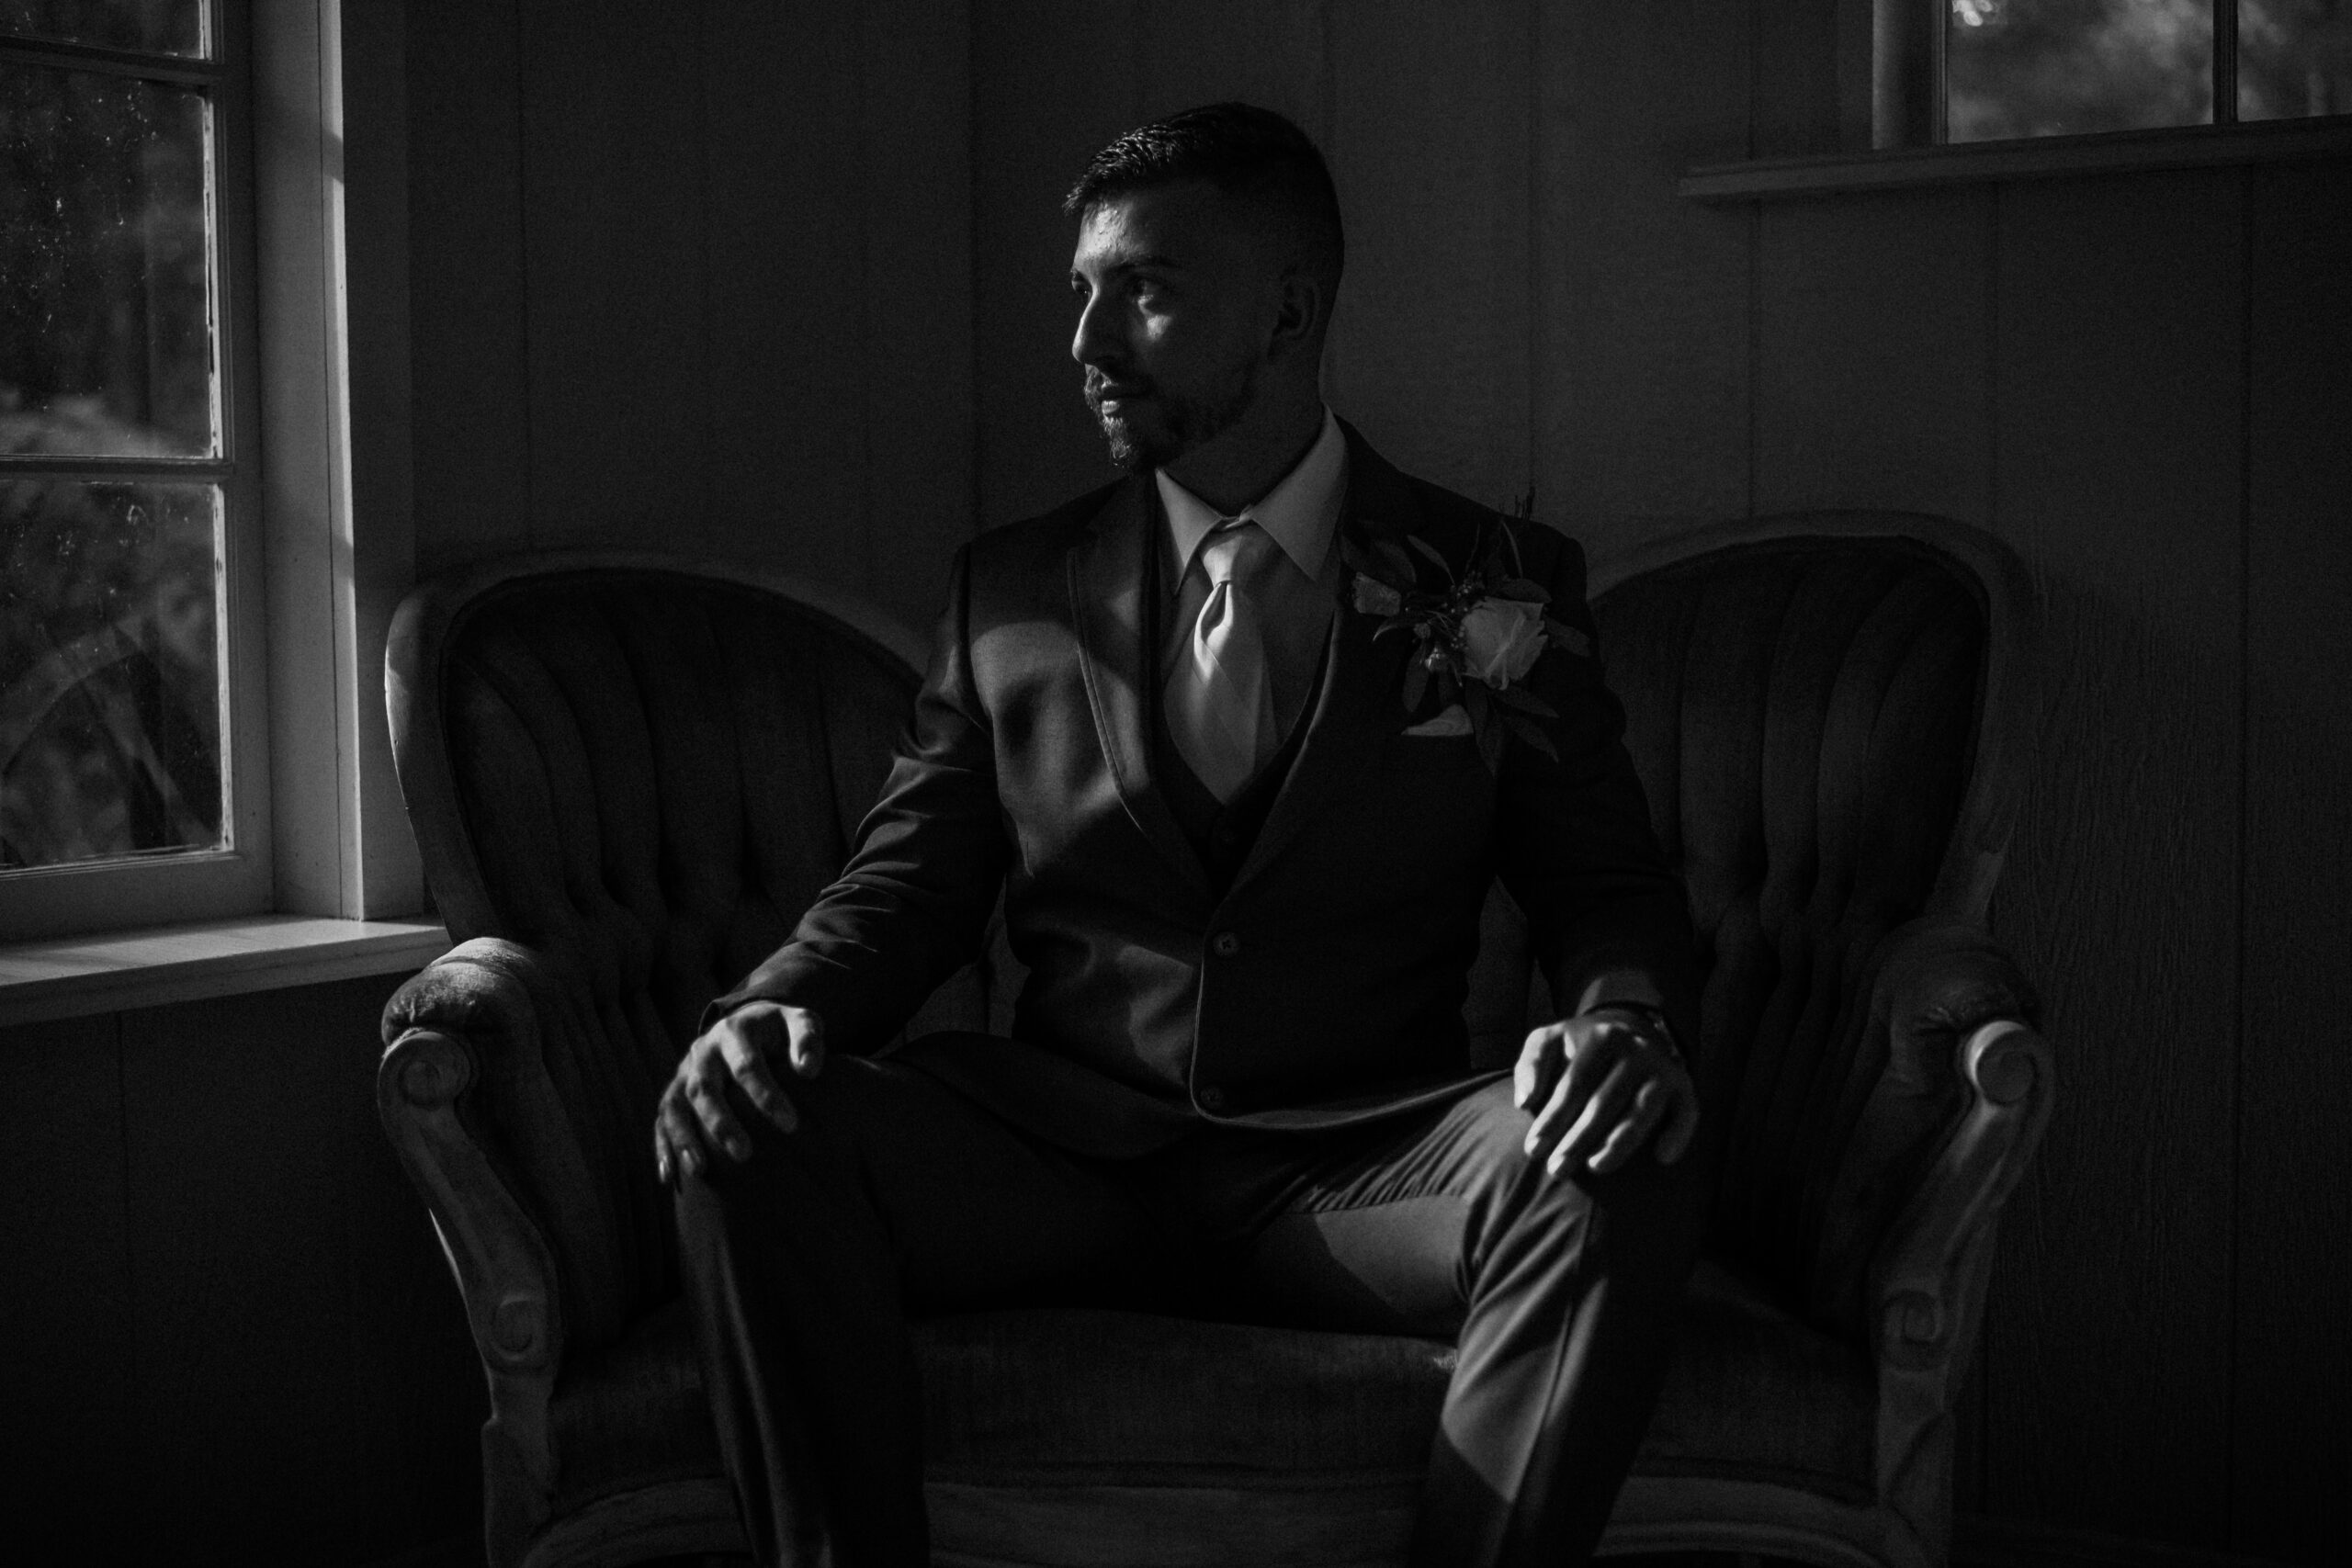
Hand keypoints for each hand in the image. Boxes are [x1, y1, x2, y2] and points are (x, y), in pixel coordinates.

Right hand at [654, 1001, 824, 1187]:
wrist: (749, 1021)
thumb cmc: (781, 1031)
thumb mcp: (800, 1022)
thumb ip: (808, 1039)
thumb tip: (808, 1069)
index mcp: (735, 1031)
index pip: (747, 1065)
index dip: (766, 1095)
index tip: (790, 1124)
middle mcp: (704, 1050)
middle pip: (704, 1087)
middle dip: (721, 1122)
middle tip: (744, 1154)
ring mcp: (686, 1071)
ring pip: (677, 1105)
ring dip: (685, 1138)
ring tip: (700, 1170)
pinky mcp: (676, 1090)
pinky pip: (663, 1119)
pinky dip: (663, 1146)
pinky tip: (669, 1176)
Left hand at [1514, 1007, 1697, 1175]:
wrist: (1628, 1031)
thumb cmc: (1578, 1049)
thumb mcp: (1548, 1042)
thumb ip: (1530, 1065)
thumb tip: (1524, 1102)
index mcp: (1601, 1037)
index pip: (1573, 1085)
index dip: (1552, 1119)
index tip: (1532, 1150)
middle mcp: (1635, 1050)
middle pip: (1604, 1102)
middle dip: (1578, 1140)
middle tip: (1556, 1170)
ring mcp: (1661, 1068)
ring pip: (1641, 1112)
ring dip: (1619, 1144)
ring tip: (1596, 1167)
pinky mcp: (1683, 1087)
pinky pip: (1686, 1113)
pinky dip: (1678, 1134)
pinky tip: (1662, 1157)